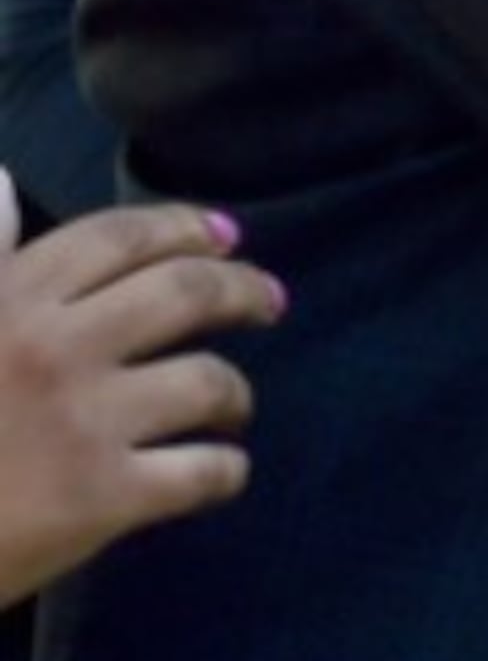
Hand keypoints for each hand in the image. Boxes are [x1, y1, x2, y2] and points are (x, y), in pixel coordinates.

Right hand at [0, 179, 282, 605]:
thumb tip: (4, 181)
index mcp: (6, 300)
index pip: (119, 237)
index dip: (183, 227)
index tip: (226, 236)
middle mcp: (54, 348)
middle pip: (187, 293)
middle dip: (243, 290)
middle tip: (269, 302)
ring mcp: (83, 421)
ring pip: (208, 381)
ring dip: (235, 391)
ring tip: (233, 405)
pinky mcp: (102, 497)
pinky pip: (205, 472)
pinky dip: (227, 470)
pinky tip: (224, 470)